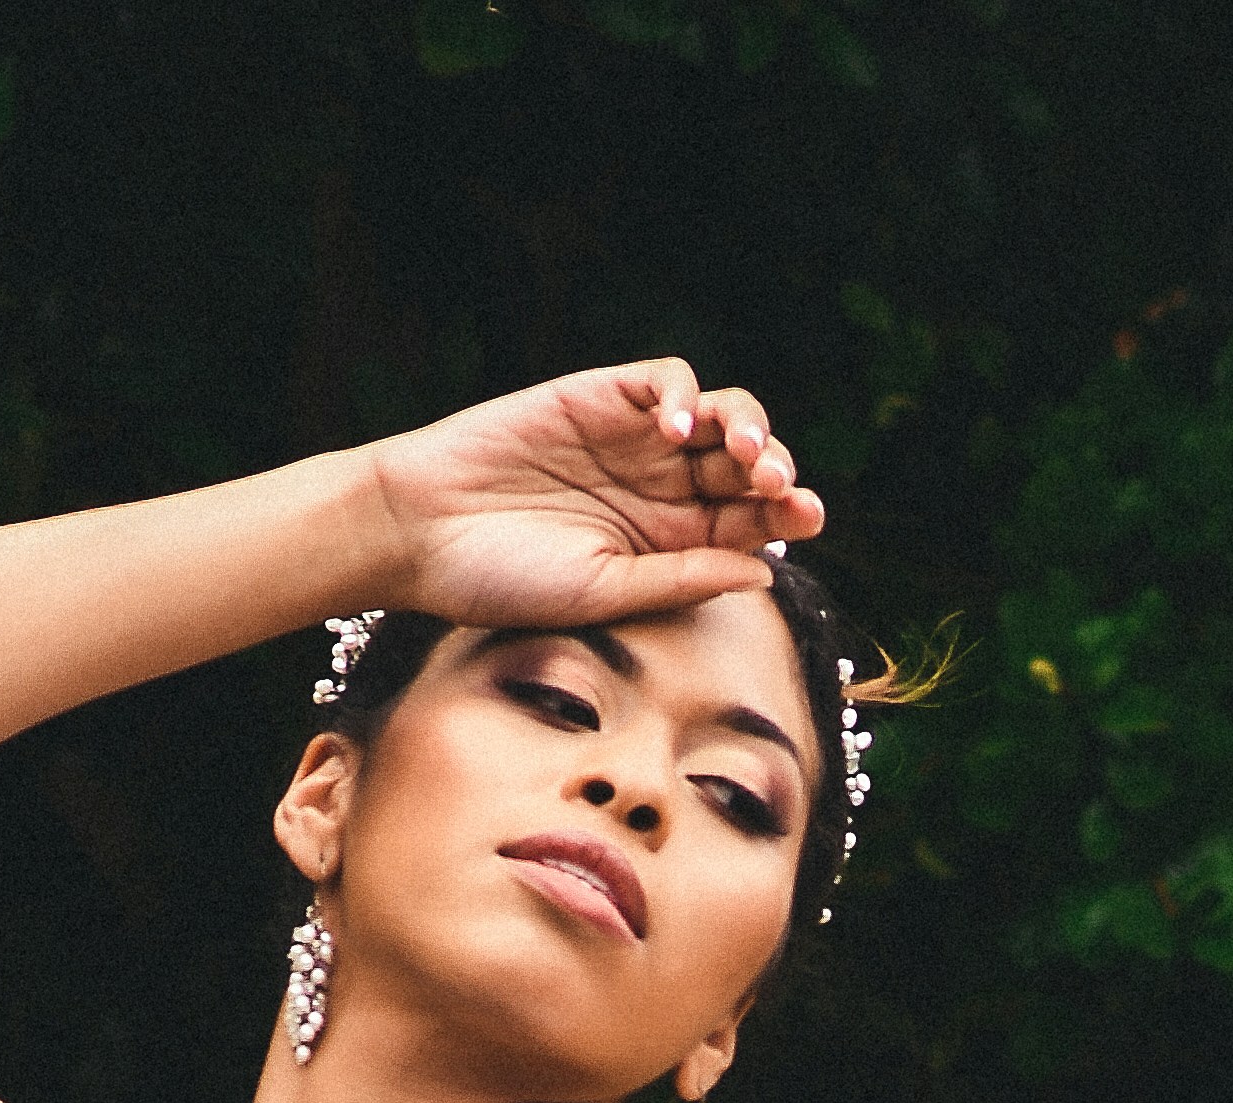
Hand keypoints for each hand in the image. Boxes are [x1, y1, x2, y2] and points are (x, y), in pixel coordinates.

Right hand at [361, 363, 822, 635]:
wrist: (425, 532)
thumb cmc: (505, 582)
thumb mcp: (604, 593)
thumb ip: (681, 580)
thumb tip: (765, 570)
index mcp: (668, 547)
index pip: (747, 523)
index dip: (785, 514)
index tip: (806, 519)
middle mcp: (660, 490)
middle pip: (744, 468)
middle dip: (774, 470)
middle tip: (780, 484)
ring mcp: (633, 440)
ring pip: (716, 417)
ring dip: (744, 427)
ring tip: (744, 451)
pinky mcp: (601, 396)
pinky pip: (665, 380)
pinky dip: (682, 394)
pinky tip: (675, 428)